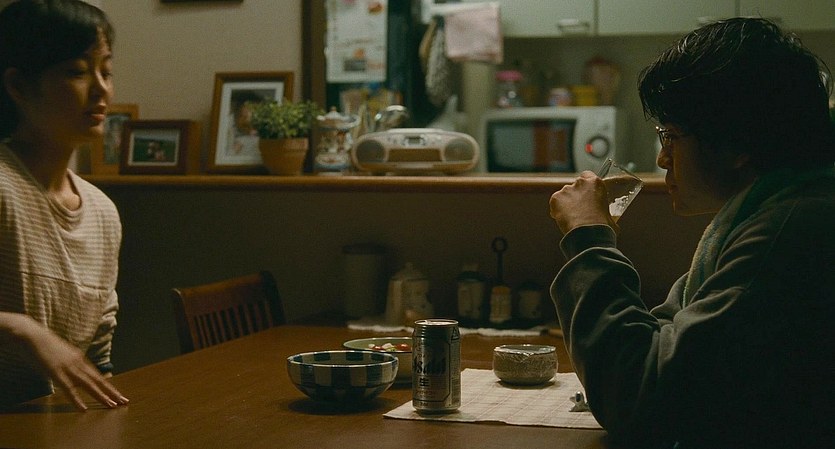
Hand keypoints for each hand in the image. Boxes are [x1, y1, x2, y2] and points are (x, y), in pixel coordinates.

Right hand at [13, 315, 128, 409]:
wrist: (31, 334)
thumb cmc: (43, 344)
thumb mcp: (61, 354)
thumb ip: (68, 363)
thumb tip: (71, 372)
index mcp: (80, 359)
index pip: (98, 375)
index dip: (109, 386)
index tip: (118, 395)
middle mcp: (78, 363)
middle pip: (98, 380)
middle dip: (112, 392)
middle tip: (124, 402)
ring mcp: (68, 368)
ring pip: (89, 385)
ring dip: (101, 396)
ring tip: (112, 405)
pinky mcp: (56, 373)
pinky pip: (69, 389)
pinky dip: (77, 400)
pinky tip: (84, 409)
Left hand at [549, 171, 618, 234]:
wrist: (588, 232)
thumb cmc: (602, 225)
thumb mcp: (610, 215)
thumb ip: (605, 211)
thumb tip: (609, 222)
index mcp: (595, 183)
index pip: (587, 176)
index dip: (586, 186)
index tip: (587, 195)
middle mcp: (580, 182)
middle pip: (575, 186)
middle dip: (576, 195)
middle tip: (579, 209)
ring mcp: (566, 189)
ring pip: (564, 195)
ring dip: (566, 203)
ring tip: (572, 217)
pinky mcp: (555, 198)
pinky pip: (555, 203)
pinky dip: (557, 210)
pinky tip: (564, 219)